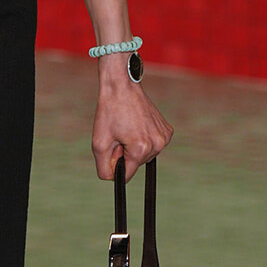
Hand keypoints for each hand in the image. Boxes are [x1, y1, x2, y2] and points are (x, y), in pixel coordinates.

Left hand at [91, 66, 172, 182]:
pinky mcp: (167, 131)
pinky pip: (153, 144)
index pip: (127, 174)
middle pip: (136, 164)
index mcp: (141, 149)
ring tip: (126, 128)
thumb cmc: (110, 112)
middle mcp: (157, 145)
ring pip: (145, 155)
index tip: (112, 148)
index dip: (115, 163)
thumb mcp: (99, 143)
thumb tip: (112, 179)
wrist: (122, 87)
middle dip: (125, 154)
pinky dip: (143, 139)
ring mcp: (164, 137)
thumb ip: (103, 167)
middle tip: (118, 134)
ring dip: (134, 147)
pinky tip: (136, 125)